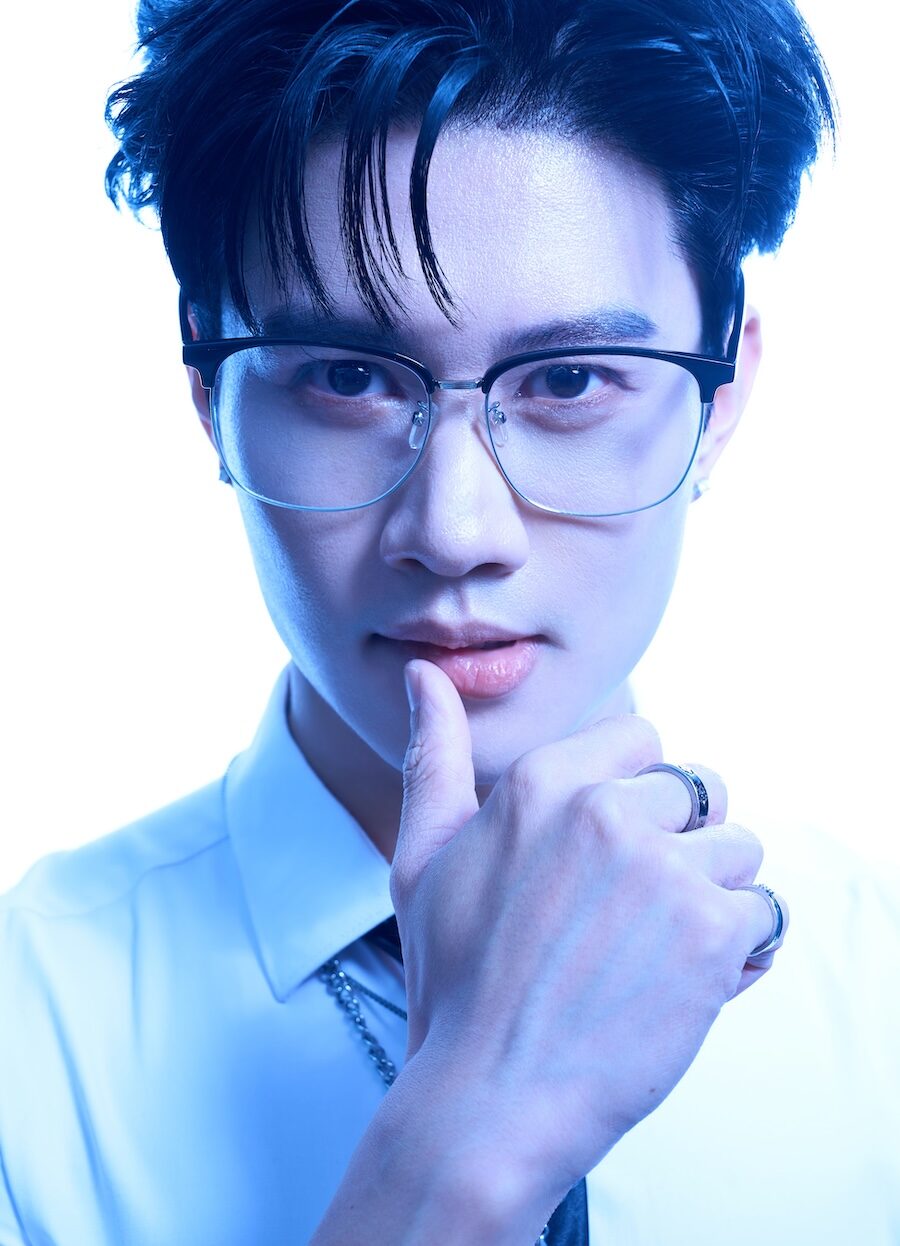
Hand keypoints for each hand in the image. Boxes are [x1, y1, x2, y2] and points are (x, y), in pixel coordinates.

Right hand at [391, 658, 786, 1200]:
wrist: (487, 1099)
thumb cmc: (452, 981)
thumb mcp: (423, 856)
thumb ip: (435, 755)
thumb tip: (424, 675)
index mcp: (542, 781)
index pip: (644, 738)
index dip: (638, 793)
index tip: (614, 848)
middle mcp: (606, 810)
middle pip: (698, 791)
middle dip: (678, 845)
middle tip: (630, 914)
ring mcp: (663, 870)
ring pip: (738, 849)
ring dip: (712, 898)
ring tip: (656, 952)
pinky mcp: (712, 932)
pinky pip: (766, 912)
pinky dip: (742, 951)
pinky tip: (688, 984)